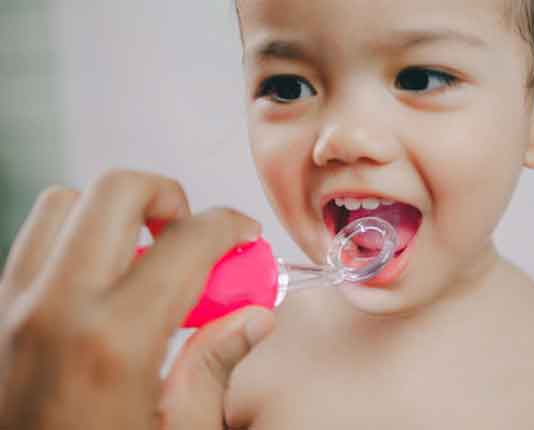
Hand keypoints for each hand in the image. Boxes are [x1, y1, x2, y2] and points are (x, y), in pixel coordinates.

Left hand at [0, 170, 261, 429]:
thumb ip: (215, 365)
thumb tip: (254, 319)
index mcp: (114, 342)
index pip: (189, 242)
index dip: (230, 226)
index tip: (243, 236)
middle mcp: (54, 309)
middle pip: (118, 190)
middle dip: (169, 196)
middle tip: (191, 234)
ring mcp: (10, 307)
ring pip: (64, 203)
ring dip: (113, 214)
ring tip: (143, 256)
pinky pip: (33, 243)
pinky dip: (73, 239)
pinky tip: (102, 284)